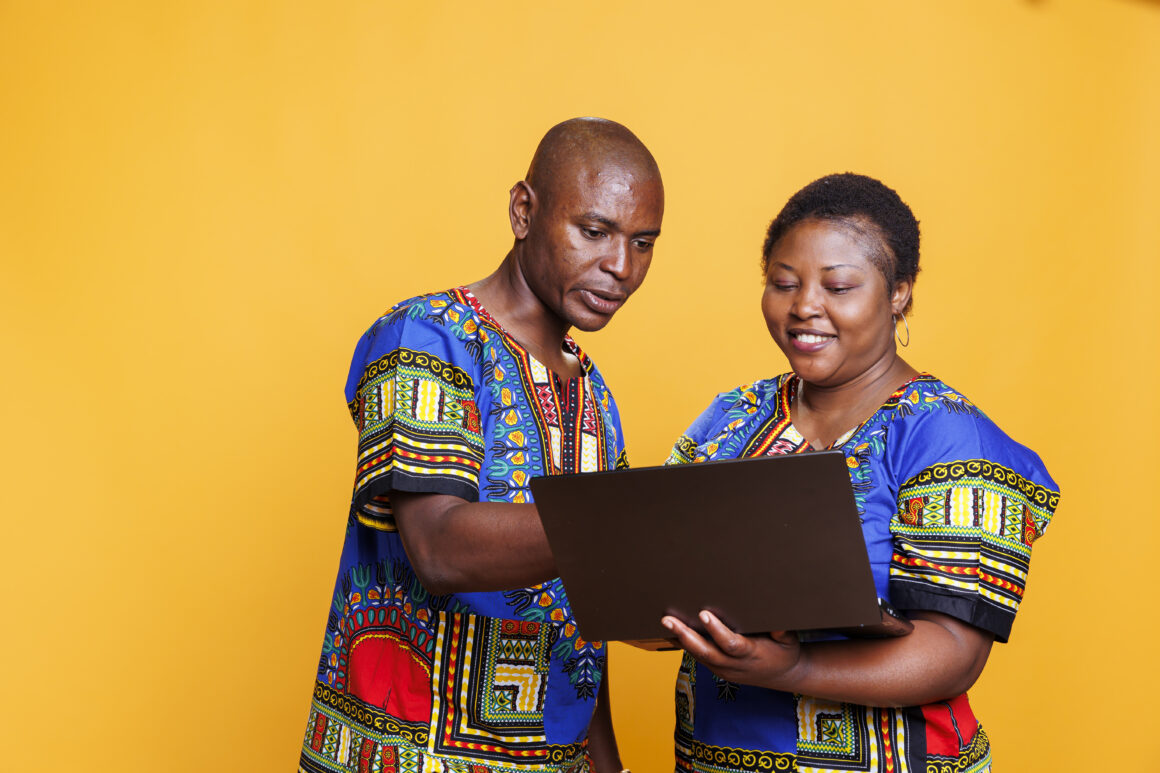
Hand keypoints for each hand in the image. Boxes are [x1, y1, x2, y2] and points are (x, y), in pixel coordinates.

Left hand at [661, 610, 802, 689]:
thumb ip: (781, 630)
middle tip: (668, 619)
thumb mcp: (789, 640)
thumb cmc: (785, 651)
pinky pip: (698, 656)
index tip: (704, 614)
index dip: (717, 630)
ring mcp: (724, 669)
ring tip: (664, 622)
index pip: (731, 644)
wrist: (784, 675)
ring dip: (680, 639)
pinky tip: (670, 632)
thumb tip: (776, 620)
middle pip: (706, 652)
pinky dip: (683, 644)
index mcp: (751, 655)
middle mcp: (734, 665)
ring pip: (698, 655)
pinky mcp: (718, 669)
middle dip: (686, 635)